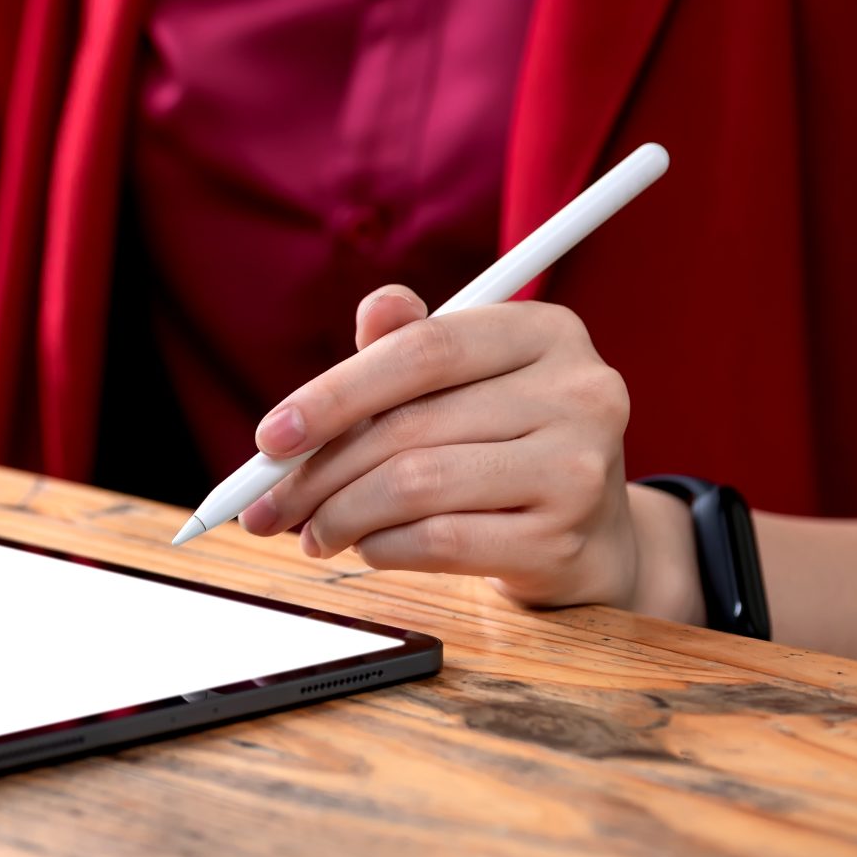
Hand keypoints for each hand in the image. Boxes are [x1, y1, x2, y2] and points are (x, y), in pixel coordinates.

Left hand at [235, 286, 700, 617]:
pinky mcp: (563, 540)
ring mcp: (580, 468)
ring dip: (342, 515)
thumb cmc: (502, 444)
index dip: (334, 393)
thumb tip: (372, 309)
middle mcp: (579, 392)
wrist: (588, 536)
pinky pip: (439, 542)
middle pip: (411, 426)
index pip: (423, 349)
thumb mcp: (461, 383)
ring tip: (314, 532)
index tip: (270, 438)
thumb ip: (407, 346)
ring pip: (417, 486)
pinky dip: (382, 547)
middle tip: (267, 504)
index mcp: (547, 332)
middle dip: (319, 472)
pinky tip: (367, 547)